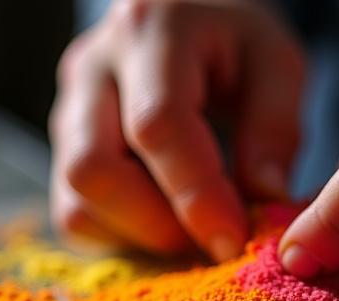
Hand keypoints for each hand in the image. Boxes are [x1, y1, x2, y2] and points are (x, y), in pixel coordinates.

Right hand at [50, 0, 304, 260]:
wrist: (183, 22)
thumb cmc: (233, 45)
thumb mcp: (277, 64)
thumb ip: (275, 129)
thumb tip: (264, 200)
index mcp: (150, 31)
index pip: (157, 125)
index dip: (195, 193)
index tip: (232, 240)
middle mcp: (91, 68)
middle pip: (93, 169)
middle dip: (157, 225)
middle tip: (211, 237)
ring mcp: (66, 111)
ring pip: (75, 201)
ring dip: (139, 235)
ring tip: (190, 225)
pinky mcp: (62, 150)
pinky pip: (73, 216)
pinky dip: (122, 236)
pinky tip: (162, 218)